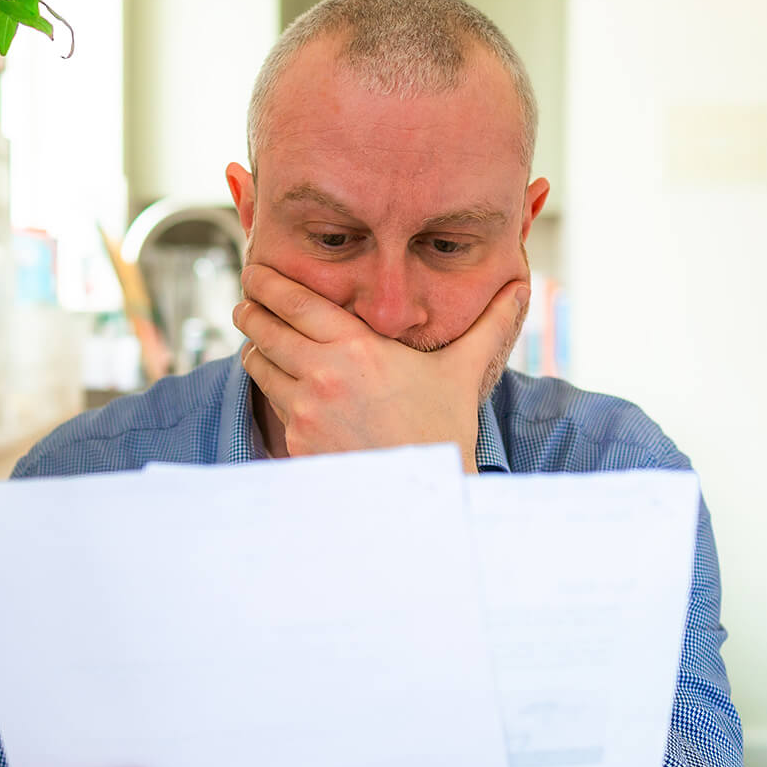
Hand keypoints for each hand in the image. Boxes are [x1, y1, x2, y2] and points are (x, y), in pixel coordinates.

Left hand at [233, 264, 528, 470]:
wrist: (426, 496)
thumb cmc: (444, 430)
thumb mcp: (463, 371)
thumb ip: (488, 324)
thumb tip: (520, 287)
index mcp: (357, 348)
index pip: (295, 302)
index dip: (268, 282)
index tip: (255, 270)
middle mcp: (323, 375)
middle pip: (264, 329)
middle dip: (251, 311)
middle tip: (247, 302)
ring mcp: (305, 412)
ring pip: (259, 366)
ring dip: (258, 350)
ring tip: (261, 342)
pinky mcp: (297, 443)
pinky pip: (272, 405)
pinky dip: (275, 391)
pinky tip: (286, 387)